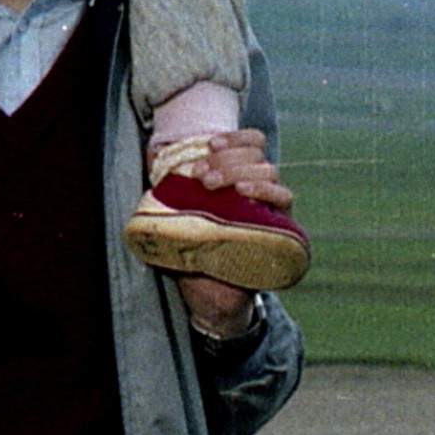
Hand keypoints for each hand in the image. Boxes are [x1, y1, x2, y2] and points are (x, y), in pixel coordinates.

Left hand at [170, 132, 292, 343]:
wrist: (210, 296)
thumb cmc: (193, 252)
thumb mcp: (177, 216)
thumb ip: (170, 188)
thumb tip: (150, 154)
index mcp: (240, 179)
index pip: (251, 144)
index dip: (234, 138)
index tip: (209, 145)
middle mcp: (260, 190)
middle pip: (257, 155)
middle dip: (227, 159)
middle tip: (200, 174)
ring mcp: (272, 209)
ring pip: (269, 172)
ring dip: (239, 171)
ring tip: (211, 184)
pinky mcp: (281, 229)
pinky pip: (283, 200)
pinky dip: (265, 191)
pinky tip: (243, 193)